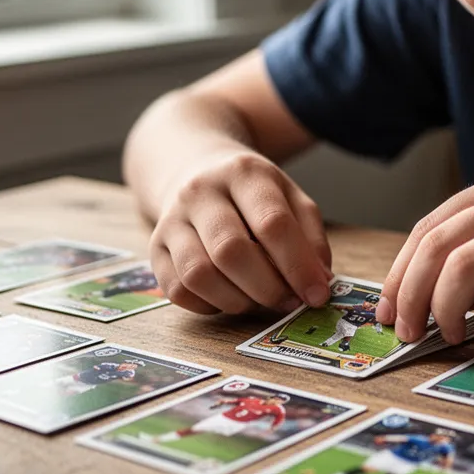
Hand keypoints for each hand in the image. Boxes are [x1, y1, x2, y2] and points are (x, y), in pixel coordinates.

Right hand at [150, 150, 332, 314]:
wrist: (195, 169)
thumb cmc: (252, 193)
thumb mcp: (290, 197)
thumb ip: (311, 237)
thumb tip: (319, 284)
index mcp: (243, 173)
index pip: (272, 223)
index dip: (298, 266)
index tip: (317, 295)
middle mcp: (200, 192)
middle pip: (230, 251)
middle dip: (267, 288)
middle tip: (288, 301)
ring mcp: (171, 220)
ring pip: (199, 275)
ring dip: (237, 301)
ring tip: (258, 299)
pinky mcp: (154, 248)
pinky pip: (177, 290)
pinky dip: (208, 305)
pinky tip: (229, 296)